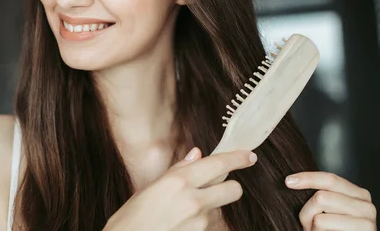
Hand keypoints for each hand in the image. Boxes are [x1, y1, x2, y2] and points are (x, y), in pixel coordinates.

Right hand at [103, 148, 256, 230]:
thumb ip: (178, 171)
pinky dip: (204, 228)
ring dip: (211, 212)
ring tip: (184, 217)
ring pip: (221, 212)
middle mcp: (194, 201)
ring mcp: (200, 225)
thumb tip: (197, 155)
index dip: (238, 158)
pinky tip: (184, 228)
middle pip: (234, 190)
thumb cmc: (131, 220)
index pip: (219, 164)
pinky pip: (213, 229)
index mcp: (179, 182)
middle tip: (216, 189)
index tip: (248, 156)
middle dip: (229, 188)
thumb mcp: (150, 189)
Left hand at [286, 171, 376, 230]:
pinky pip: (324, 226)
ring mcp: (367, 222)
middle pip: (321, 197)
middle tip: (309, 224)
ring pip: (320, 216)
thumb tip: (293, 180)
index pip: (330, 179)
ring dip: (312, 227)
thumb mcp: (331, 210)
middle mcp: (367, 206)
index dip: (307, 178)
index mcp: (359, 195)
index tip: (288, 181)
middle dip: (307, 212)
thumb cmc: (335, 229)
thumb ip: (324, 195)